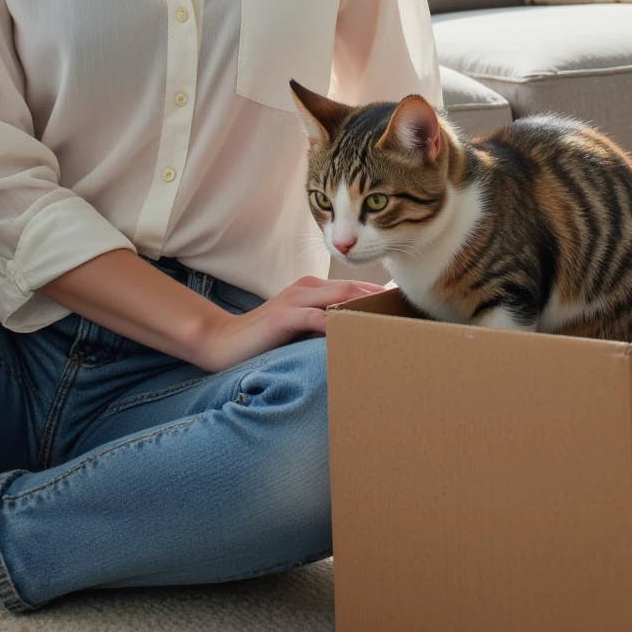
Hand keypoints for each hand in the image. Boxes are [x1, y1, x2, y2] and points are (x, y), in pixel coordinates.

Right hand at [193, 275, 389, 373]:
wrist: (223, 342)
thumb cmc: (266, 339)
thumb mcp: (300, 328)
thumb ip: (324, 325)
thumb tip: (356, 337)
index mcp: (312, 289)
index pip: (353, 288)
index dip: (379, 296)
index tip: (404, 306)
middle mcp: (306, 288)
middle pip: (352, 289)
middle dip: (380, 299)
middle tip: (407, 311)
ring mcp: (294, 300)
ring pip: (338, 298)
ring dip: (365, 307)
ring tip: (390, 319)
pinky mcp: (283, 317)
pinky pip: (314, 318)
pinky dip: (335, 323)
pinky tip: (352, 332)